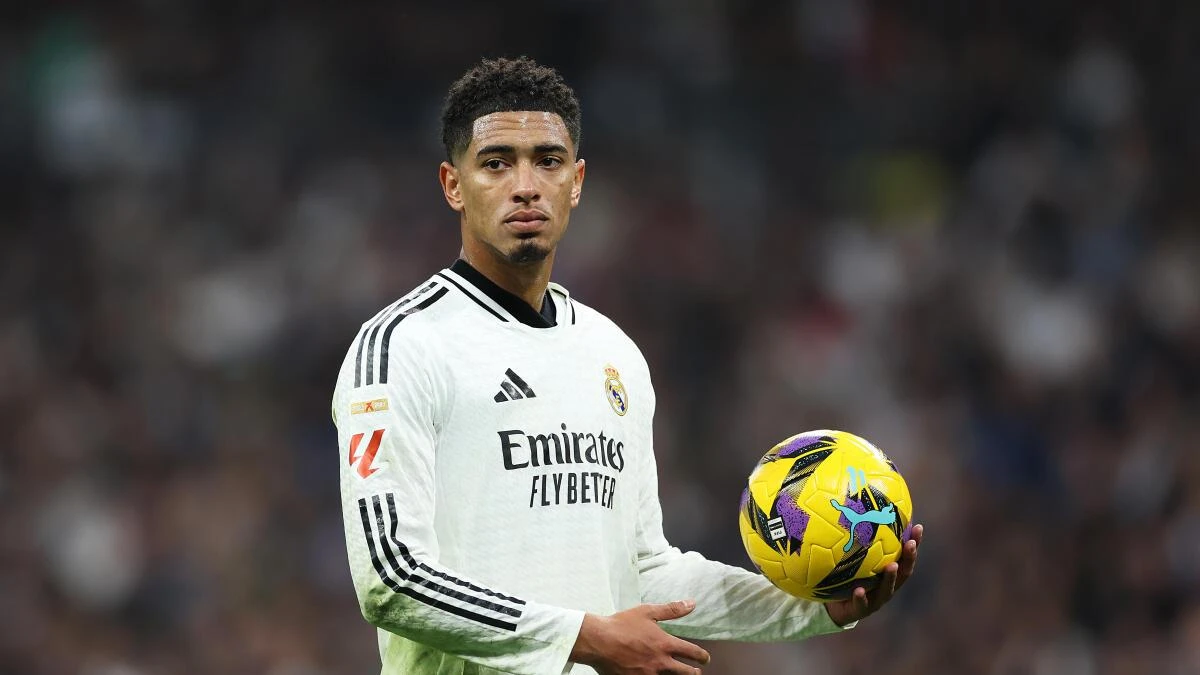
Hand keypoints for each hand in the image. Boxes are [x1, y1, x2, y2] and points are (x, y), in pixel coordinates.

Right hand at [569, 600, 711, 673]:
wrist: (598, 641)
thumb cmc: (621, 625)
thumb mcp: (647, 612)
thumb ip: (671, 609)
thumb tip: (691, 604)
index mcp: (665, 644)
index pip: (692, 652)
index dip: (702, 656)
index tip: (705, 658)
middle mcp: (660, 662)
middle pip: (686, 673)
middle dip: (694, 672)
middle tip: (696, 671)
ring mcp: (649, 674)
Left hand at [824, 523, 923, 626]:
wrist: (833, 606)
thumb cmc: (843, 577)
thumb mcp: (847, 555)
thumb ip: (852, 535)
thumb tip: (848, 505)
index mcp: (886, 572)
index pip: (904, 556)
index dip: (914, 543)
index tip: (918, 527)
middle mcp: (885, 586)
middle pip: (903, 572)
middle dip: (909, 558)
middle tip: (910, 544)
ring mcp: (875, 599)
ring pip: (887, 590)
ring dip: (890, 578)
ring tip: (891, 566)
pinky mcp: (861, 610)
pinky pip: (862, 604)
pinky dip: (861, 597)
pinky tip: (859, 590)